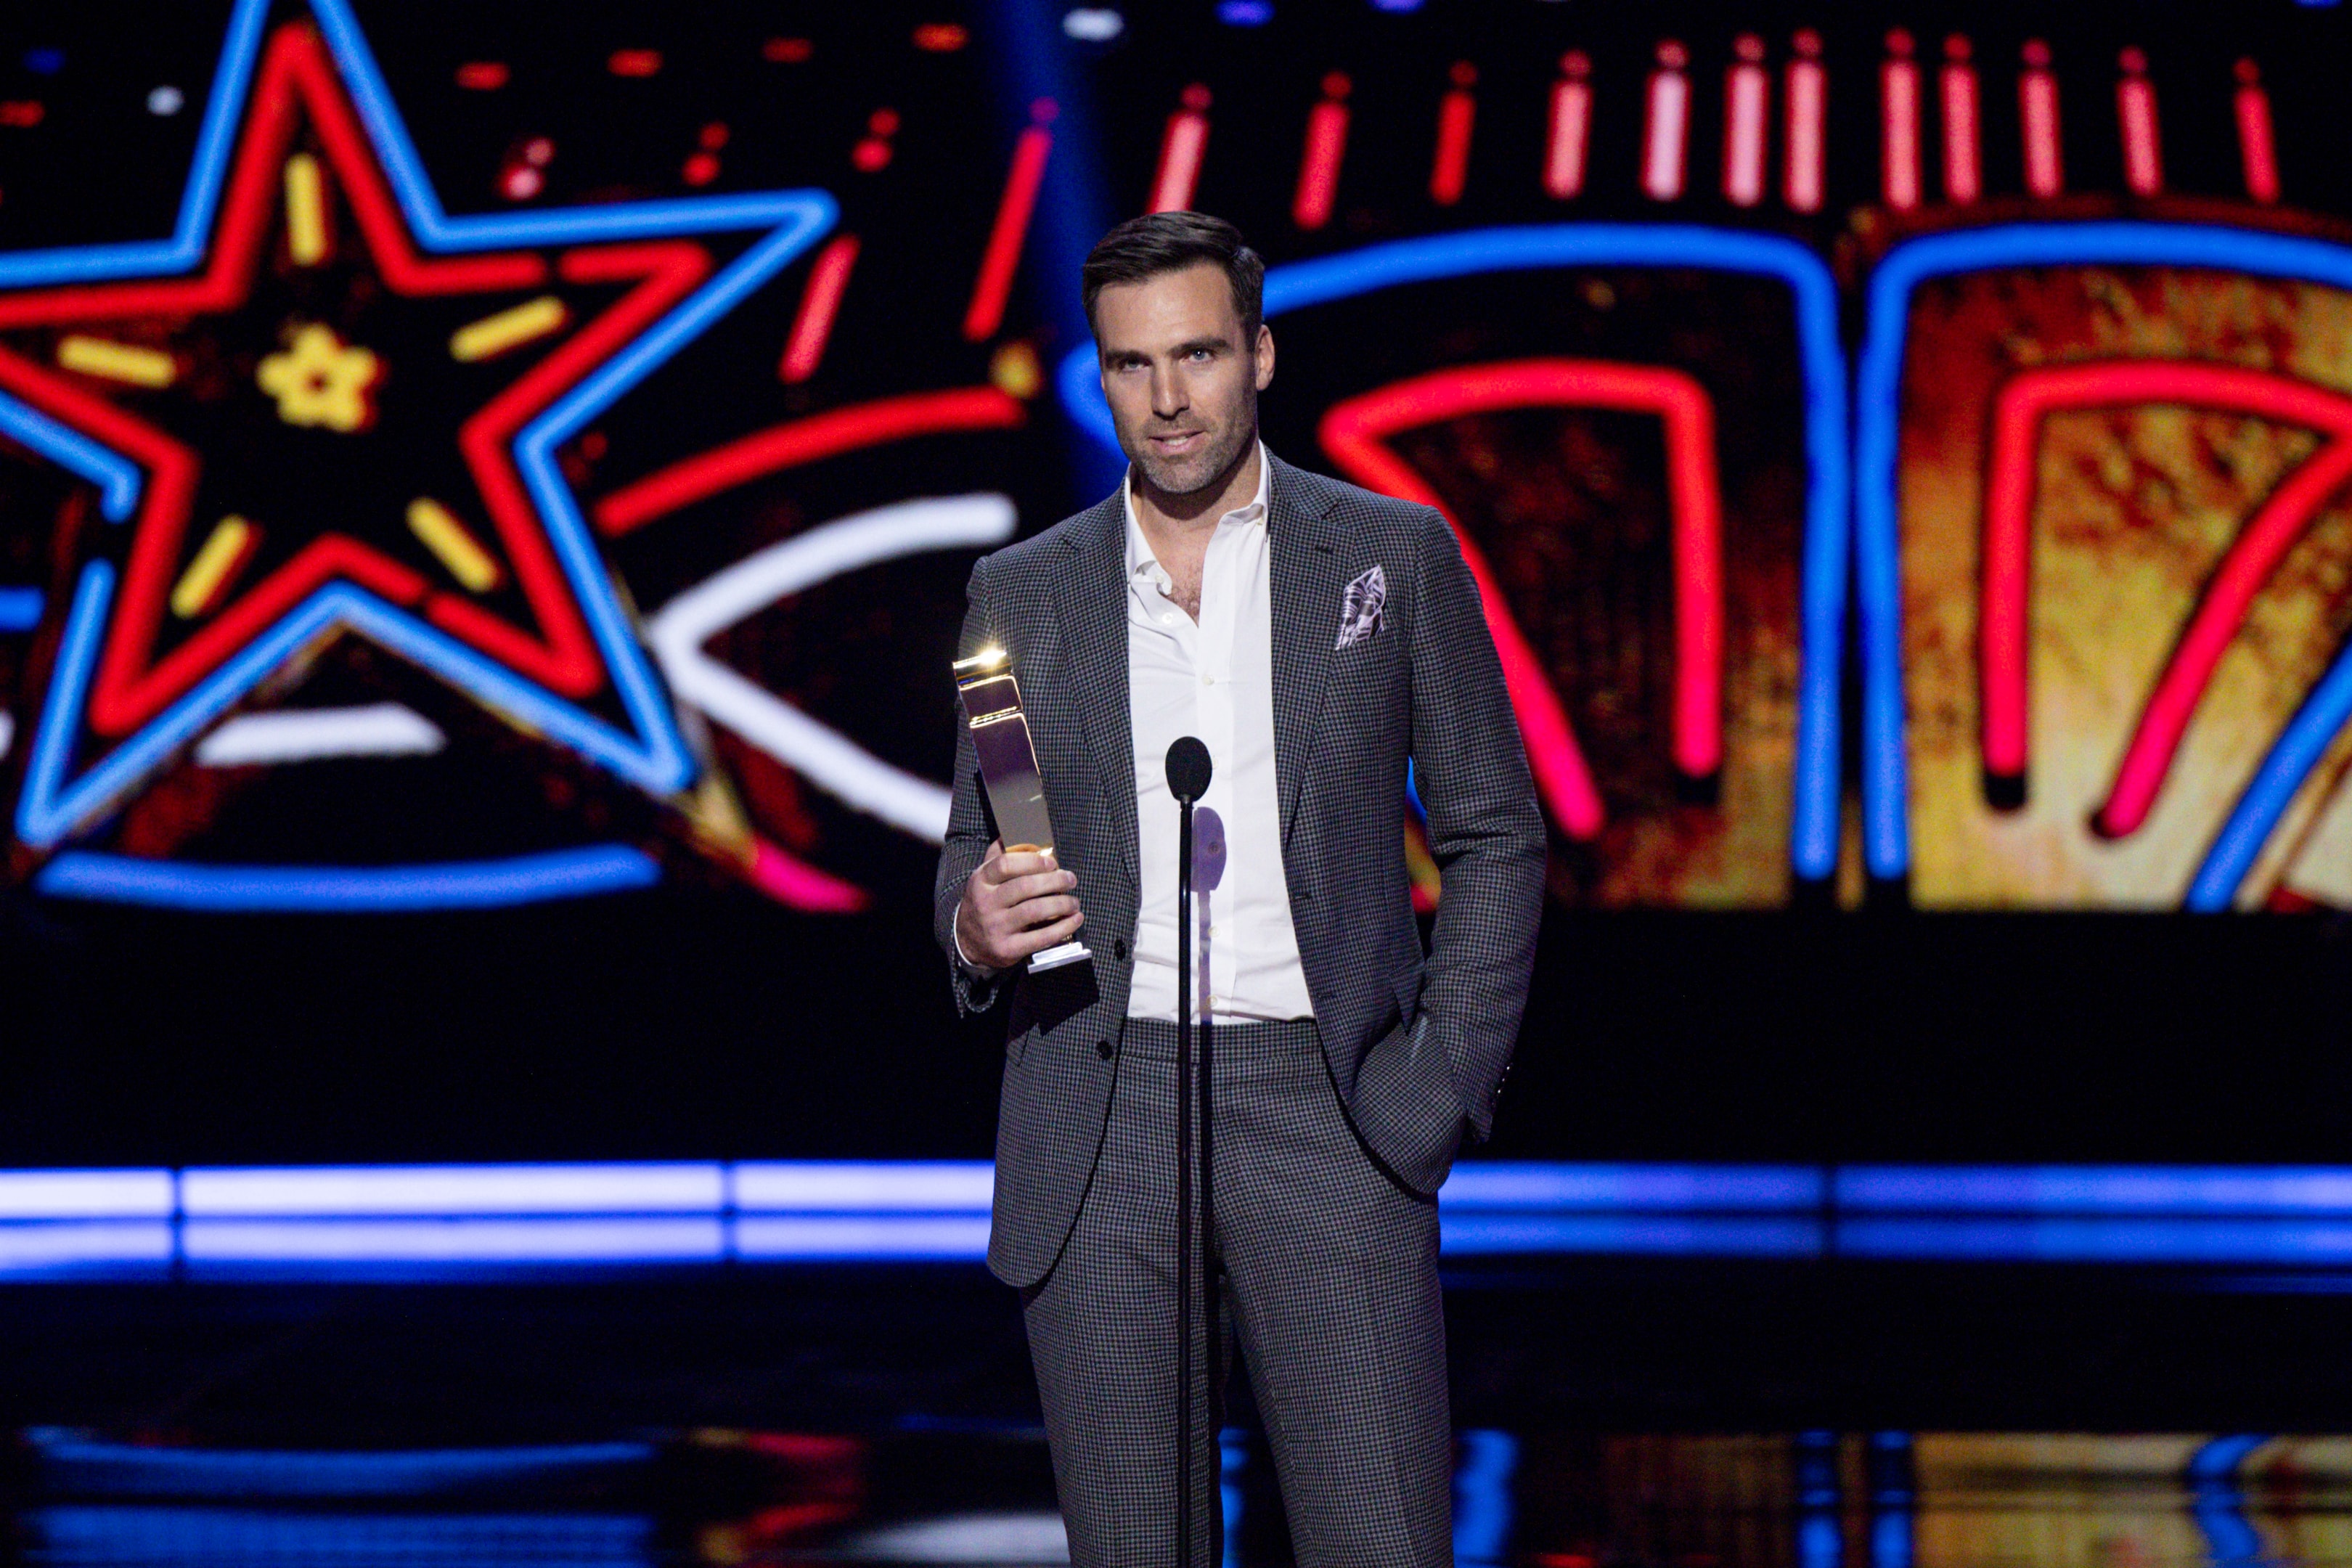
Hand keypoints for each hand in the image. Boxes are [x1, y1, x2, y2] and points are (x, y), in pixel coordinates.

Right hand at [955, 840, 1084, 970]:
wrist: (968, 941)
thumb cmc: (985, 902)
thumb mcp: (984, 877)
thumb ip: (999, 855)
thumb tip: (1013, 831)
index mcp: (981, 881)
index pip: (1006, 864)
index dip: (1033, 861)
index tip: (1052, 863)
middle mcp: (986, 903)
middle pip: (1025, 887)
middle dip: (1054, 881)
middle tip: (1071, 879)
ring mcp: (996, 927)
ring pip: (1035, 911)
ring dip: (1062, 904)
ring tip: (1074, 901)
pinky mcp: (1008, 949)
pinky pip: (1041, 937)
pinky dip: (1063, 927)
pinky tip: (1075, 919)